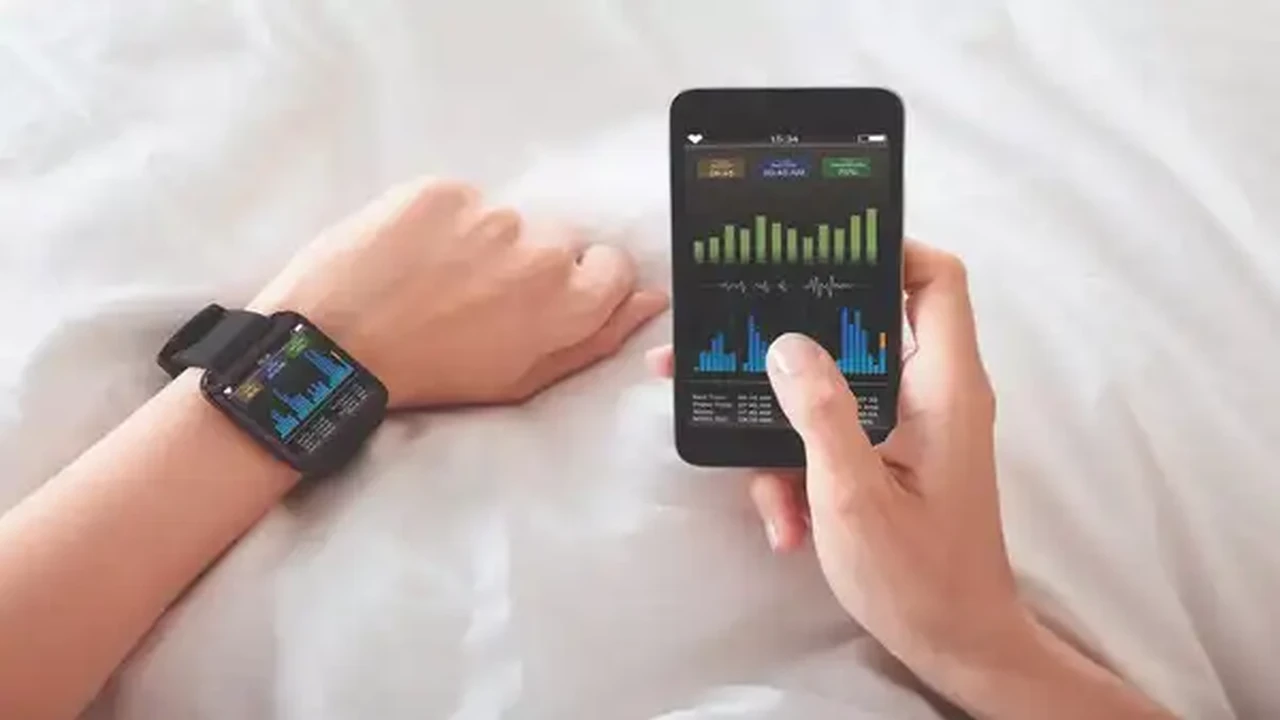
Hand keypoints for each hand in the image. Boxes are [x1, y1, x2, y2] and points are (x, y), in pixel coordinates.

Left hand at [251, 177, 667, 407]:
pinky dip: (444, 222)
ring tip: (439, 279)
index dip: (580, 284)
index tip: (542, 301)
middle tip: (481, 297)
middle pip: (560, 240)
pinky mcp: (443, 189)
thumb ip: (596, 338)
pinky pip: (463, 199)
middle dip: (532, 263)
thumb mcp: (523, 379)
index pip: (613, 265)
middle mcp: (539, 249)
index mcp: (566, 303)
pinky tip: (414, 257)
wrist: (336, 344)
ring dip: (485, 242)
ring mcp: (489, 213)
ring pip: (509, 219)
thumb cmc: (433, 374)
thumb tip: (650, 300)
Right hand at [647, 241, 1013, 671]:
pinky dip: (801, 471)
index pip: (936, 280)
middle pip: (863, 329)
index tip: (819, 253)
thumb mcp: (855, 495)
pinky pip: (833, 437)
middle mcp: (930, 395)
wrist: (955, 647)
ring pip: (833, 390)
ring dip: (787, 431)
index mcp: (944, 387)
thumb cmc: (919, 577)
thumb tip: (786, 345)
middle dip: (793, 347)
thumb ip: (822, 414)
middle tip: (731, 347)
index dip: (888, 249)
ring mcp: (907, 429)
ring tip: (759, 482)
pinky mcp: (886, 460)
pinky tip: (786, 522)